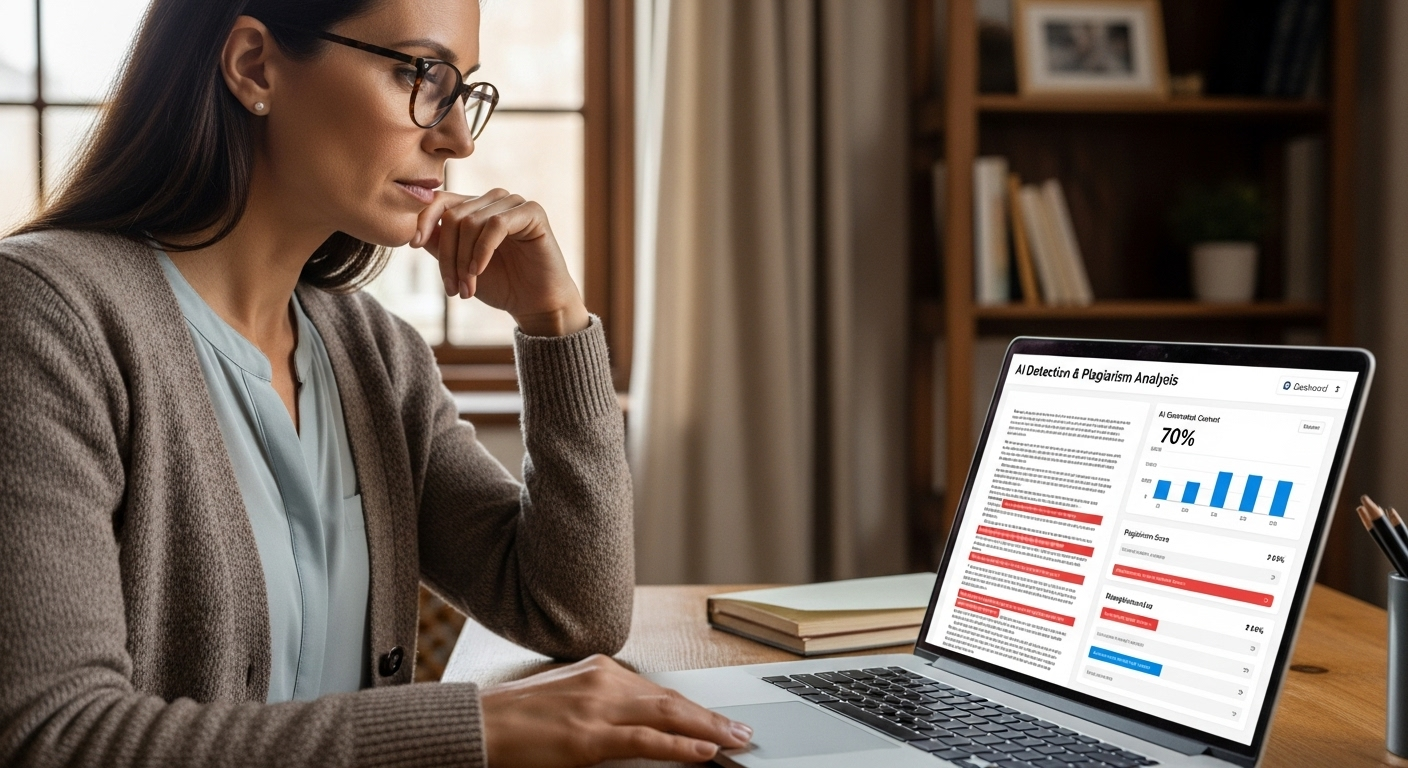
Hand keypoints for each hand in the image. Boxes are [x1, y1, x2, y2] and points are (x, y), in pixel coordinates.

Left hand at [411, 188, 589, 336]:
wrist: (535, 304)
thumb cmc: (501, 285)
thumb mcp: (460, 265)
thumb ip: (440, 245)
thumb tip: (415, 231)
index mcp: (475, 208)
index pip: (441, 200)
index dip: (424, 220)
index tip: (413, 245)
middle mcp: (493, 200)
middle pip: (454, 216)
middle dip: (449, 256)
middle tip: (453, 288)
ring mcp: (514, 203)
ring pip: (472, 222)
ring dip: (465, 260)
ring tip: (468, 288)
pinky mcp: (532, 212)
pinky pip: (496, 225)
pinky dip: (482, 251)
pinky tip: (480, 271)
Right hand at [479, 655, 752, 766]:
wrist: (476, 724)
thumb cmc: (515, 719)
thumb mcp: (566, 699)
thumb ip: (601, 704)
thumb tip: (636, 723)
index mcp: (599, 670)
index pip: (658, 690)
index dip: (693, 707)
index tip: (718, 718)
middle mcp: (603, 681)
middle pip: (671, 699)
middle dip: (711, 716)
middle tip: (743, 731)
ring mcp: (597, 708)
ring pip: (667, 715)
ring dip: (708, 729)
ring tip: (736, 741)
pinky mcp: (587, 737)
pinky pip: (645, 741)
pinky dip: (680, 745)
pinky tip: (704, 751)